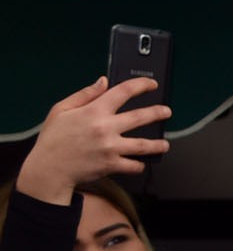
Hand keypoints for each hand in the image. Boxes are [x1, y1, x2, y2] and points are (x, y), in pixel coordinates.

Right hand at [15, 77, 170, 205]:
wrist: (48, 170)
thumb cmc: (53, 140)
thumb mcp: (61, 110)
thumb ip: (84, 94)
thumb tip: (104, 81)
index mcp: (94, 111)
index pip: (124, 91)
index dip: (141, 85)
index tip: (152, 84)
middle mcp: (105, 128)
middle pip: (141, 117)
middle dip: (158, 113)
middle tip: (166, 112)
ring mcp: (110, 148)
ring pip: (144, 145)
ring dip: (159, 144)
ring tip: (164, 144)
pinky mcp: (111, 165)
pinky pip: (133, 165)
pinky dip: (140, 165)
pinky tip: (142, 162)